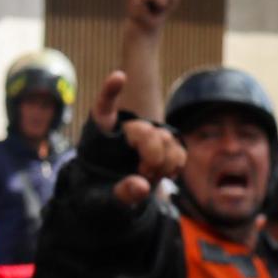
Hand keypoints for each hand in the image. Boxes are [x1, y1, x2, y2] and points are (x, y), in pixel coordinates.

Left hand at [87, 70, 183, 204]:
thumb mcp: (103, 201)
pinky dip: (176, 164)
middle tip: (144, 173)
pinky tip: (166, 175)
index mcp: (99, 134)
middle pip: (145, 130)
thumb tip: (143, 187)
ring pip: (165, 138)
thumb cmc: (99, 197)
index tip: (119, 76)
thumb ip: (121, 194)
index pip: (103, 106)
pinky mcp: (162, 148)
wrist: (112, 200)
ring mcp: (145, 137)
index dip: (111, 91)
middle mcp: (124, 129)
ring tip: (152, 177)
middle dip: (151, 154)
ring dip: (164, 162)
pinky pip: (178, 149)